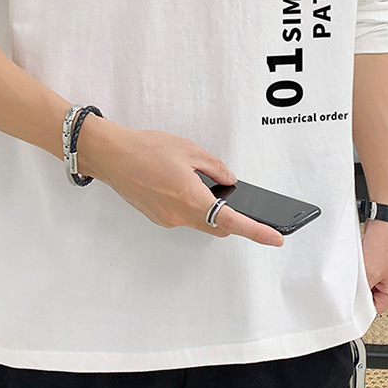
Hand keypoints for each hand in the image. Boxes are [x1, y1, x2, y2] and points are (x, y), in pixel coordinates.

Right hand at [76, 118, 284, 247]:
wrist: (111, 155)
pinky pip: (182, 216)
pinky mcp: (156, 216)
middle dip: (231, 218)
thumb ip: (215, 167)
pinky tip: (180, 184)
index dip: (256, 231)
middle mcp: (179, 216)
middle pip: (217, 227)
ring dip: (208, 209)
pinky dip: (189, 205)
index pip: (232, 222)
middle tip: (237, 199)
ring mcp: (167, 219)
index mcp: (192, 199)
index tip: (275, 237)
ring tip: (198, 180)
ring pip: (199, 222)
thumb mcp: (190, 150)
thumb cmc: (146, 149)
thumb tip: (229, 179)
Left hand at [361, 219, 387, 313]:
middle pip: (373, 297)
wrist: (384, 221)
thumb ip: (362, 291)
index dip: (360, 305)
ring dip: (364, 278)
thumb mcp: (368, 272)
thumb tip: (354, 302)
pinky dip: (366, 269)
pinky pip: (373, 273)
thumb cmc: (383, 243)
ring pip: (372, 284)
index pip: (374, 309)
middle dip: (362, 289)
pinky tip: (364, 260)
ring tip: (363, 266)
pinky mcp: (387, 265)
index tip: (351, 299)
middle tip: (357, 278)